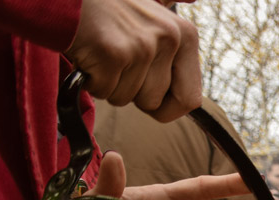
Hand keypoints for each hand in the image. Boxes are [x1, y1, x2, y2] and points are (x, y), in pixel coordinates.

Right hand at [64, 0, 200, 121]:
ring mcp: (141, 45)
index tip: (150, 101)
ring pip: (126, 98)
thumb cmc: (109, 12)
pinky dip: (89, 80)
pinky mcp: (113, 52)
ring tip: (102, 52)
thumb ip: (172, 59)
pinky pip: (103, 91)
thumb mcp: (153, 25)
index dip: (166, 109)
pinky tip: (88, 53)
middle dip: (130, 93)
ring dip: (108, 84)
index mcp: (185, 35)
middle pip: (153, 102)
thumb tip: (188, 104)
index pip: (190, 99)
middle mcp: (170, 38)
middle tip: (117, 62)